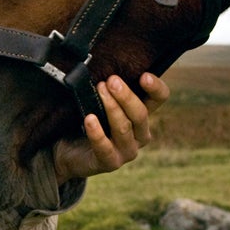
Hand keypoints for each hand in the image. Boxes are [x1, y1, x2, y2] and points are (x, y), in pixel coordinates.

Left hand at [53, 72, 168, 183]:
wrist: (69, 151)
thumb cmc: (88, 121)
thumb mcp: (101, 102)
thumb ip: (109, 88)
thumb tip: (106, 67)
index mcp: (141, 115)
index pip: (159, 99)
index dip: (156, 88)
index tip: (144, 76)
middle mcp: (140, 134)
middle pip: (141, 114)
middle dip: (126, 96)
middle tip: (111, 81)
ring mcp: (127, 151)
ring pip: (124, 128)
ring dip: (111, 108)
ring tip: (99, 91)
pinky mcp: (110, 163)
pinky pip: (105, 148)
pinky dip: (97, 132)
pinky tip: (89, 119)